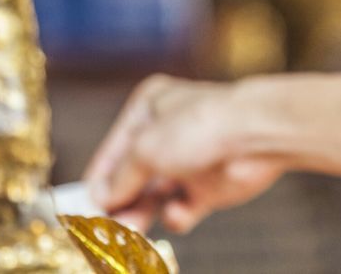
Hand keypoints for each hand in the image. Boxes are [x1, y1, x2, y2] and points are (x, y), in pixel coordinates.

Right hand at [83, 74, 289, 233]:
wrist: (257, 136)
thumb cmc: (200, 126)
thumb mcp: (145, 149)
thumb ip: (120, 178)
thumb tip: (101, 199)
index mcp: (148, 109)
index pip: (113, 151)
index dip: (98, 180)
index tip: (83, 208)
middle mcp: (167, 134)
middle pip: (133, 177)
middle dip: (119, 201)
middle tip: (105, 227)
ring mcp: (188, 162)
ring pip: (154, 196)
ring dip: (141, 214)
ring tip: (130, 231)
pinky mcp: (208, 187)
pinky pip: (182, 208)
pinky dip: (176, 215)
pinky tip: (177, 212)